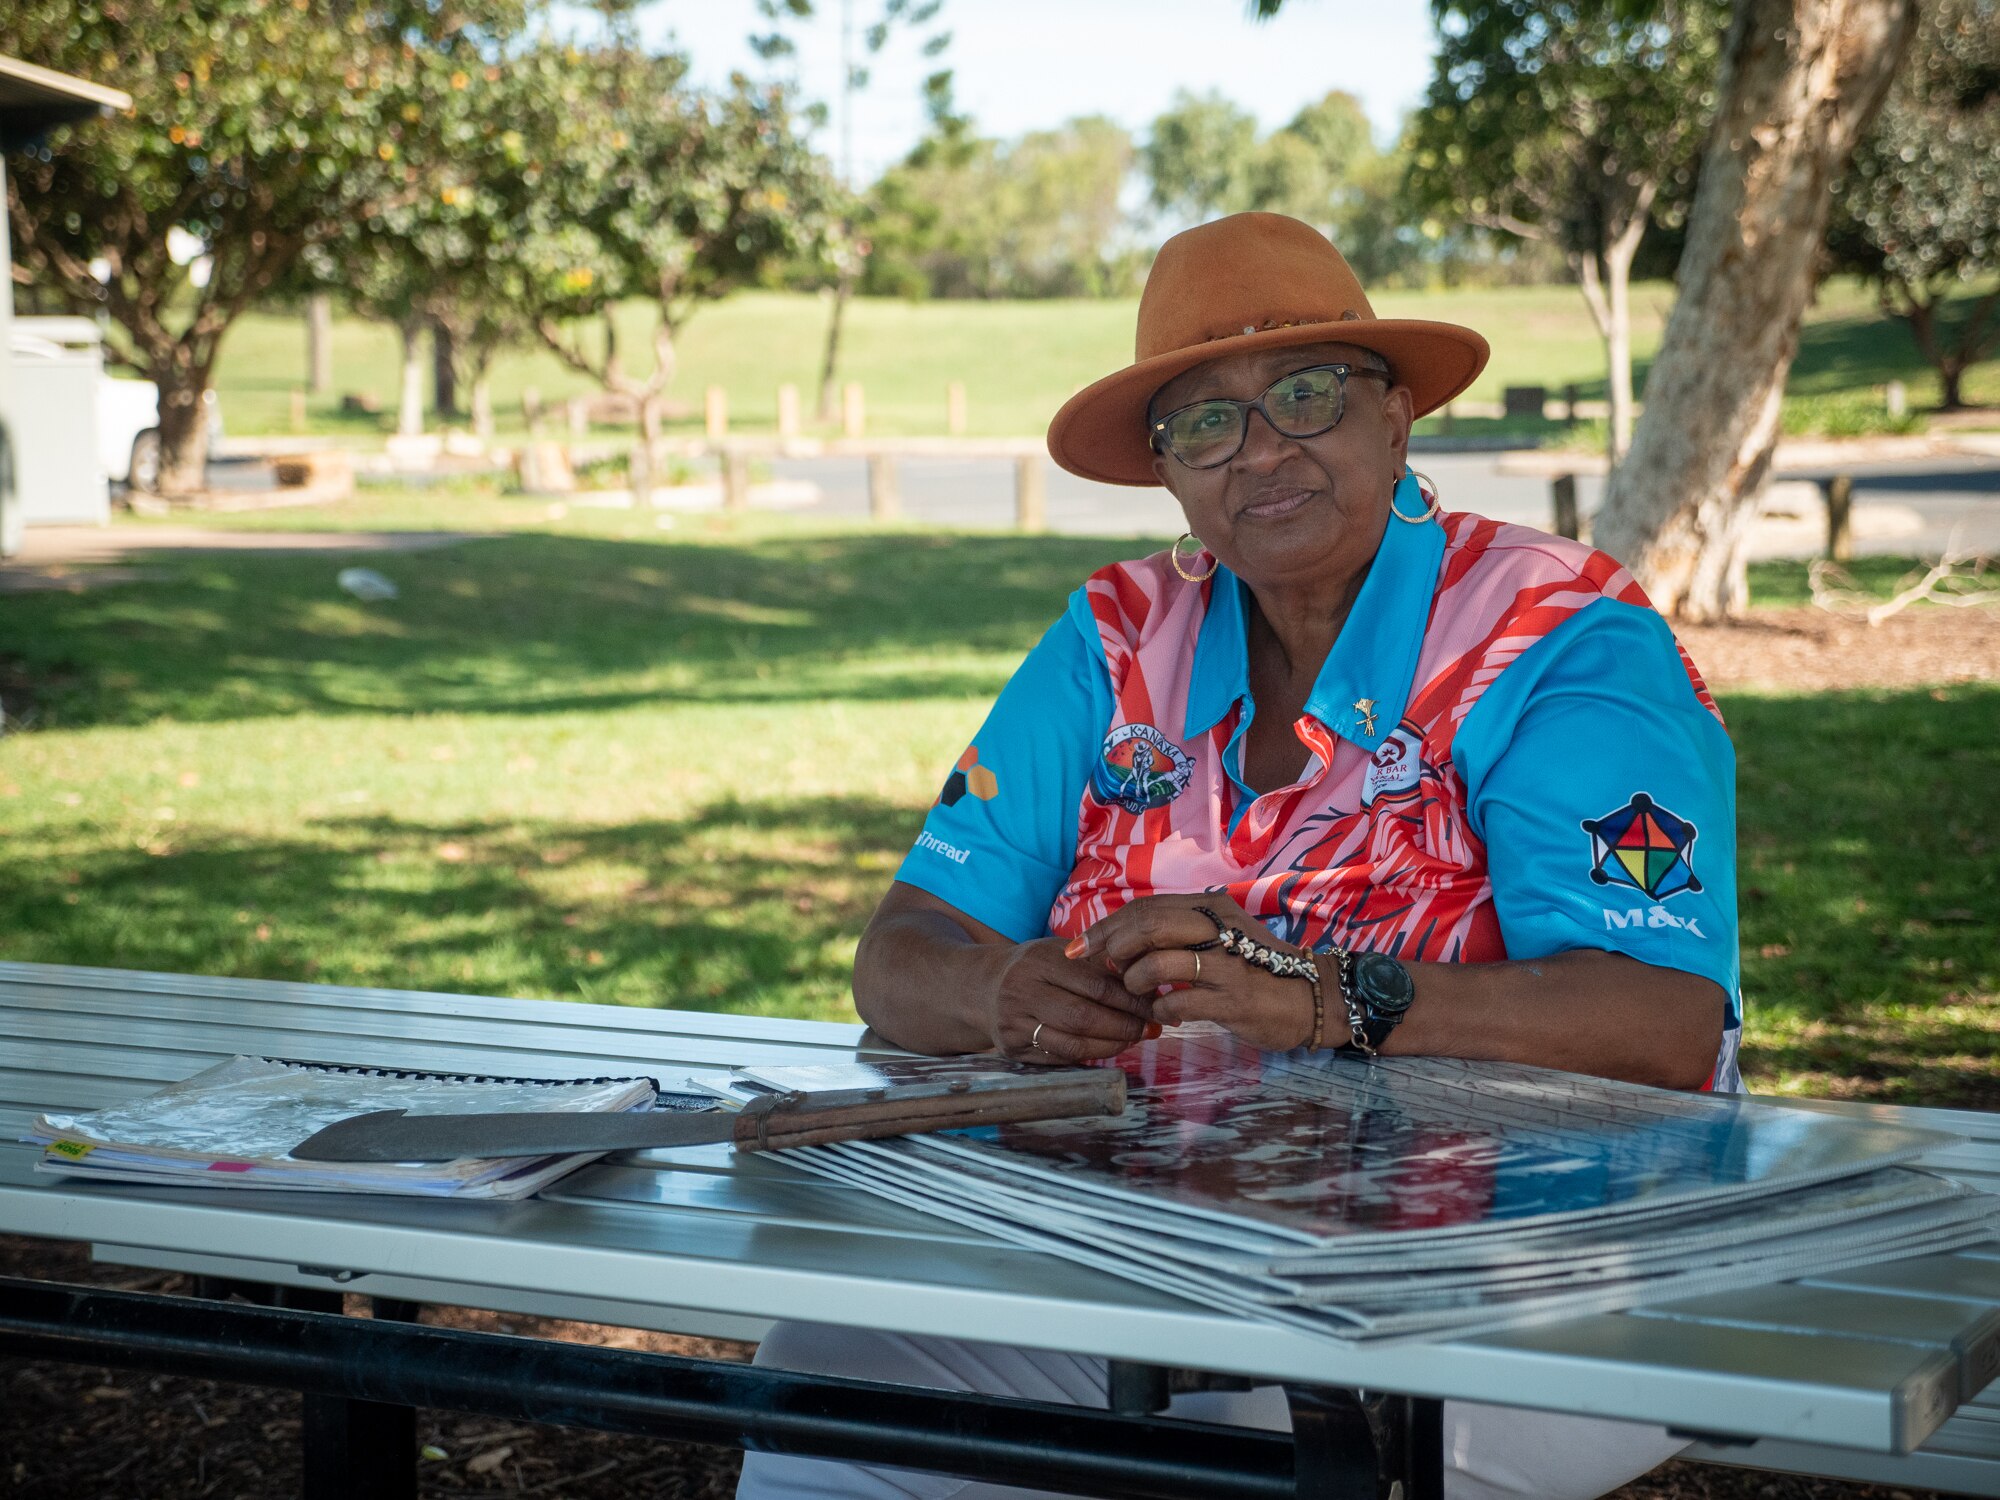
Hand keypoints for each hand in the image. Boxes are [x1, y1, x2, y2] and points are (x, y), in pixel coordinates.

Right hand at [983, 936, 1157, 1064]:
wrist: (984, 987)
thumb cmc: (1035, 967)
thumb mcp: (1059, 953)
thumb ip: (1097, 966)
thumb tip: (1148, 989)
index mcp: (1039, 961)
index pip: (1095, 984)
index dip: (1130, 999)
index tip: (1154, 1006)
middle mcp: (1022, 991)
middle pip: (1083, 1018)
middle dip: (1124, 1026)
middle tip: (1149, 1028)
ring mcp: (1014, 1023)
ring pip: (1073, 1045)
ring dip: (1111, 1047)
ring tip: (1133, 1040)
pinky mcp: (1012, 1049)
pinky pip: (1059, 1059)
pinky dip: (1090, 1056)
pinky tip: (1107, 1048)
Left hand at [1068, 894, 1318, 1051]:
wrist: (1314, 998)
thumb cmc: (1259, 969)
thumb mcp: (1220, 937)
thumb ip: (1179, 933)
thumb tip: (1123, 941)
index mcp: (1211, 908)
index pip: (1146, 908)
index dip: (1107, 926)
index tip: (1080, 945)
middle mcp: (1219, 928)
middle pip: (1148, 926)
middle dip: (1111, 947)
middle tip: (1097, 967)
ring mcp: (1228, 964)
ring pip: (1159, 963)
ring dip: (1137, 982)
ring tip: (1139, 993)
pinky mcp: (1235, 999)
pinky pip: (1180, 1003)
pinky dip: (1162, 1011)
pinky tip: (1165, 1015)